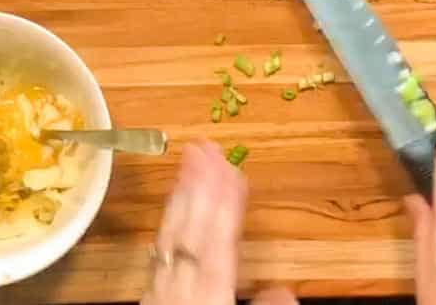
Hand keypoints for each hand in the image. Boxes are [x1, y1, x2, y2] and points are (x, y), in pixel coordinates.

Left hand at [142, 141, 297, 304]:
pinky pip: (158, 251)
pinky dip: (167, 222)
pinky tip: (172, 208)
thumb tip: (284, 289)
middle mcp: (180, 287)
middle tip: (204, 145)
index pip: (219, 241)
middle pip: (190, 231)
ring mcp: (160, 291)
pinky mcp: (151, 298)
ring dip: (180, 195)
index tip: (230, 165)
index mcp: (210, 296)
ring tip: (188, 161)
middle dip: (199, 185)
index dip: (225, 202)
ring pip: (170, 236)